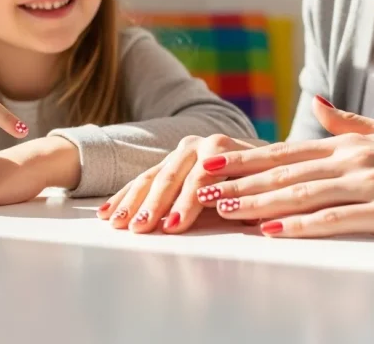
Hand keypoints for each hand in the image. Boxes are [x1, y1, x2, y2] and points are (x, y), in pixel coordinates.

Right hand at [97, 134, 266, 232]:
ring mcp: (178, 153)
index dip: (188, 204)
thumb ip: (257, 199)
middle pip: (171, 177)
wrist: (256, 152)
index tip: (175, 227)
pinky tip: (107, 213)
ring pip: (151, 177)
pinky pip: (141, 180)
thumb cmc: (263, 176)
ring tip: (119, 223)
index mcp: (222, 148)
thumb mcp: (266, 184)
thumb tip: (252, 216)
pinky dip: (124, 197)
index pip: (202, 178)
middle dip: (154, 205)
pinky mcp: (166, 162)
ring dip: (133, 203)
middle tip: (140, 227)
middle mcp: (196, 146)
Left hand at [197, 97, 373, 238]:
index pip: (284, 152)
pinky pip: (337, 219)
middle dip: (239, 183)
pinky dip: (303, 226)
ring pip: (302, 194)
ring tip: (224, 210)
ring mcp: (369, 184)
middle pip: (283, 173)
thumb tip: (317, 102)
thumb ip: (347, 121)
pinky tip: (275, 232)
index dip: (245, 160)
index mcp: (347, 143)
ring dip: (259, 203)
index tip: (211, 166)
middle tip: (201, 191)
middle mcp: (352, 159)